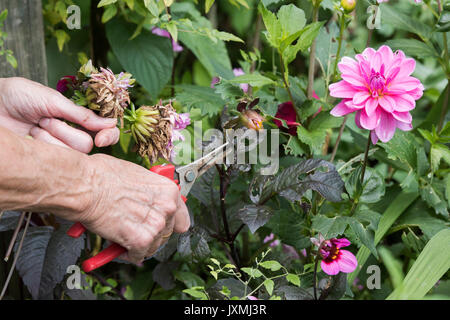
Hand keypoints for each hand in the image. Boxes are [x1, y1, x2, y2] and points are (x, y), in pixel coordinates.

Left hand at [0, 77, 118, 152]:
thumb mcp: (53, 100)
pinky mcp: (44, 159)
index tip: (101, 138)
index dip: (108, 135)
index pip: (105, 130)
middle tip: (46, 120)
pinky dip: (41, 147)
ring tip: (35, 126)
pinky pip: (55, 161)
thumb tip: (111, 122)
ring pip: (71, 154)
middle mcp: (70, 134)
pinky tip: (29, 138)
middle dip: (65, 131)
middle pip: (87, 145)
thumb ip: (81, 114)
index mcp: (78, 117)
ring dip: (51, 138)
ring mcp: (56, 148)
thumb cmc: (18, 96)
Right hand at [79, 153, 189, 263]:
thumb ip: (149, 192)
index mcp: (168, 190)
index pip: (182, 217)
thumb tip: (146, 199)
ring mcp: (156, 225)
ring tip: (124, 237)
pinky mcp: (141, 240)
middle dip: (151, 234)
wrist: (86, 185)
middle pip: (166, 233)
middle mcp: (167, 208)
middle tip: (135, 231)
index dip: (169, 223)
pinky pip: (139, 255)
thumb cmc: (103, 175)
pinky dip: (129, 254)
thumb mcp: (137, 175)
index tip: (161, 226)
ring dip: (140, 245)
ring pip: (153, 246)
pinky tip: (119, 245)